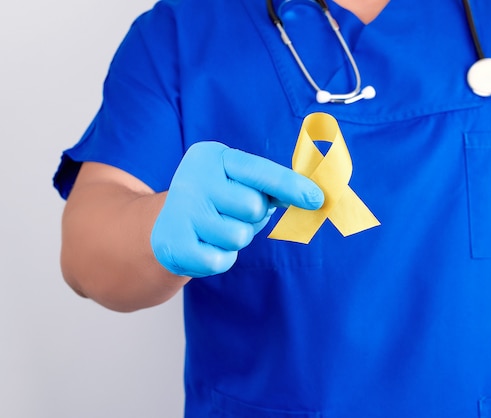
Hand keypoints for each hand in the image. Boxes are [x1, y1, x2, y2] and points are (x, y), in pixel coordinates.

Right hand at [151, 141, 323, 276]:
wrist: (165, 227)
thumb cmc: (216, 202)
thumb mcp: (239, 184)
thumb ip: (272, 187)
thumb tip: (313, 197)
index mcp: (212, 156)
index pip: (259, 171)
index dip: (291, 186)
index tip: (318, 199)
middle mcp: (193, 178)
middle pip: (252, 206)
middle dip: (252, 217)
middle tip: (232, 214)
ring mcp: (181, 211)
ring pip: (238, 236)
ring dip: (236, 239)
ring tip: (217, 229)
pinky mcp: (173, 243)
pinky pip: (220, 259)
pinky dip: (220, 257)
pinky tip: (204, 245)